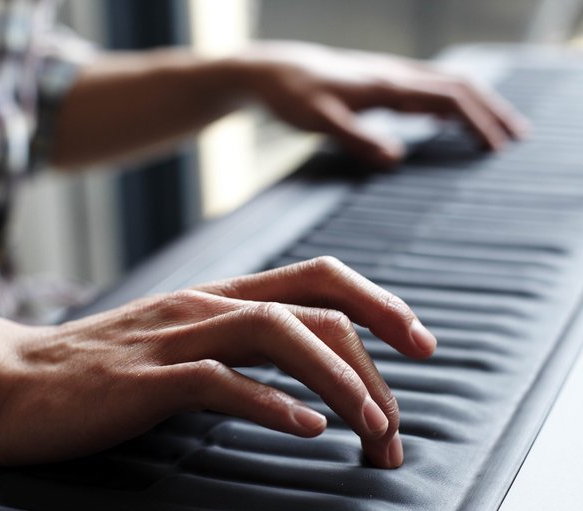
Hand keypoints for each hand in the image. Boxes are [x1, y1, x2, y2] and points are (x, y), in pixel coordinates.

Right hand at [0, 258, 435, 467]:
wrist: (16, 380)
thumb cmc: (113, 368)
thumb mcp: (190, 342)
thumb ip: (246, 345)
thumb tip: (314, 373)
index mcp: (224, 295)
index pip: (320, 279)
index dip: (380, 304)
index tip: (421, 345)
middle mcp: (208, 305)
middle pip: (315, 313)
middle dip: (373, 366)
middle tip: (397, 427)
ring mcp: (176, 337)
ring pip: (278, 336)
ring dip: (337, 383)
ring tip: (372, 429)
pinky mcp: (144, 379)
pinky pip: (219, 381)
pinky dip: (270, 404)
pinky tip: (307, 429)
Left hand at [236, 42, 528, 166]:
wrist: (274, 72)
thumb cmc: (293, 97)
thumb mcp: (319, 121)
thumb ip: (356, 138)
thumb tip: (396, 158)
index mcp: (388, 84)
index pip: (449, 98)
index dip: (477, 122)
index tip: (497, 148)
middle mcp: (395, 75)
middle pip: (459, 86)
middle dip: (490, 111)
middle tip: (516, 137)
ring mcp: (389, 76)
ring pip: (446, 84)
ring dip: (475, 105)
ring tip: (495, 129)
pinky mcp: (380, 83)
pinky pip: (426, 88)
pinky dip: (449, 104)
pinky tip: (448, 120)